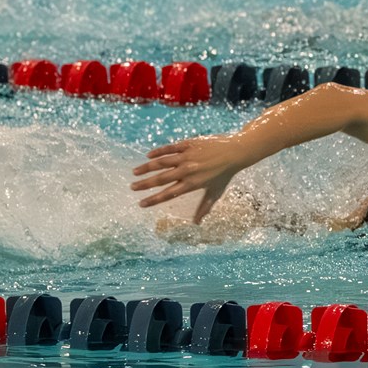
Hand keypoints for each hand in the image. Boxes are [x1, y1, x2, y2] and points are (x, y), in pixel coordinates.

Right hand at [130, 134, 247, 222]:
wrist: (235, 152)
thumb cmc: (225, 175)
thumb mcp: (215, 193)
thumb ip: (204, 208)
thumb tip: (196, 223)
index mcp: (192, 184)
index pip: (168, 194)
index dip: (153, 200)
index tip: (141, 204)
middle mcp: (187, 170)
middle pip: (161, 178)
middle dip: (144, 184)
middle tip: (132, 187)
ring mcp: (187, 156)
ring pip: (161, 162)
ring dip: (146, 167)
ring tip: (135, 172)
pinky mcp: (188, 144)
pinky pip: (169, 148)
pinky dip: (158, 152)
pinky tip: (148, 156)